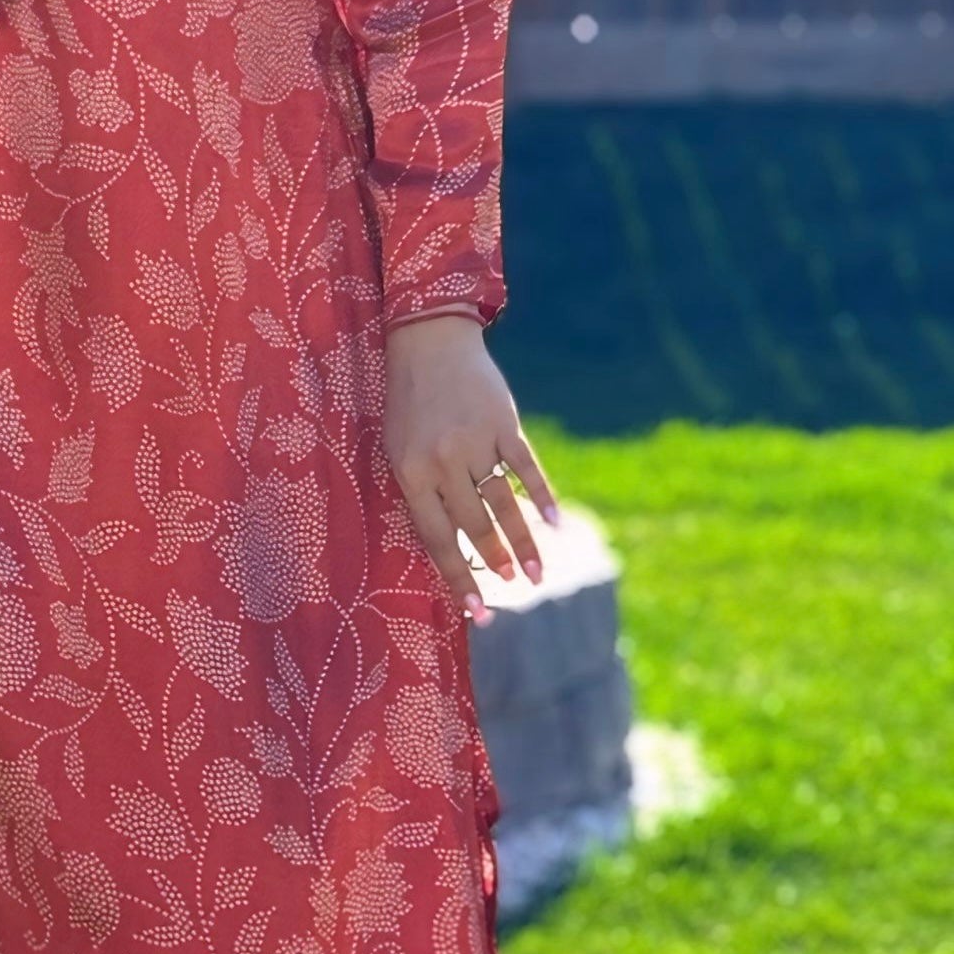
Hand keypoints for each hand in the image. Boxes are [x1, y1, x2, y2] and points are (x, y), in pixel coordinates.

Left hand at [380, 314, 558, 620]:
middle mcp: (443, 461)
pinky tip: (555, 524)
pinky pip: (526, 468)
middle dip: (493, 564)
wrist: (429, 342)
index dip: (458, 577)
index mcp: (411, 473)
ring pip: (503, 504)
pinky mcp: (504, 423)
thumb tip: (448, 548)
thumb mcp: (399, 449)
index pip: (437, 538)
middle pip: (474, 526)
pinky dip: (542, 497)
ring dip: (521, 543)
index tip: (477, 611)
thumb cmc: (409, 404)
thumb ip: (420, 493)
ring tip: (534, 574)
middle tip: (511, 591)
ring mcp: (476, 441)